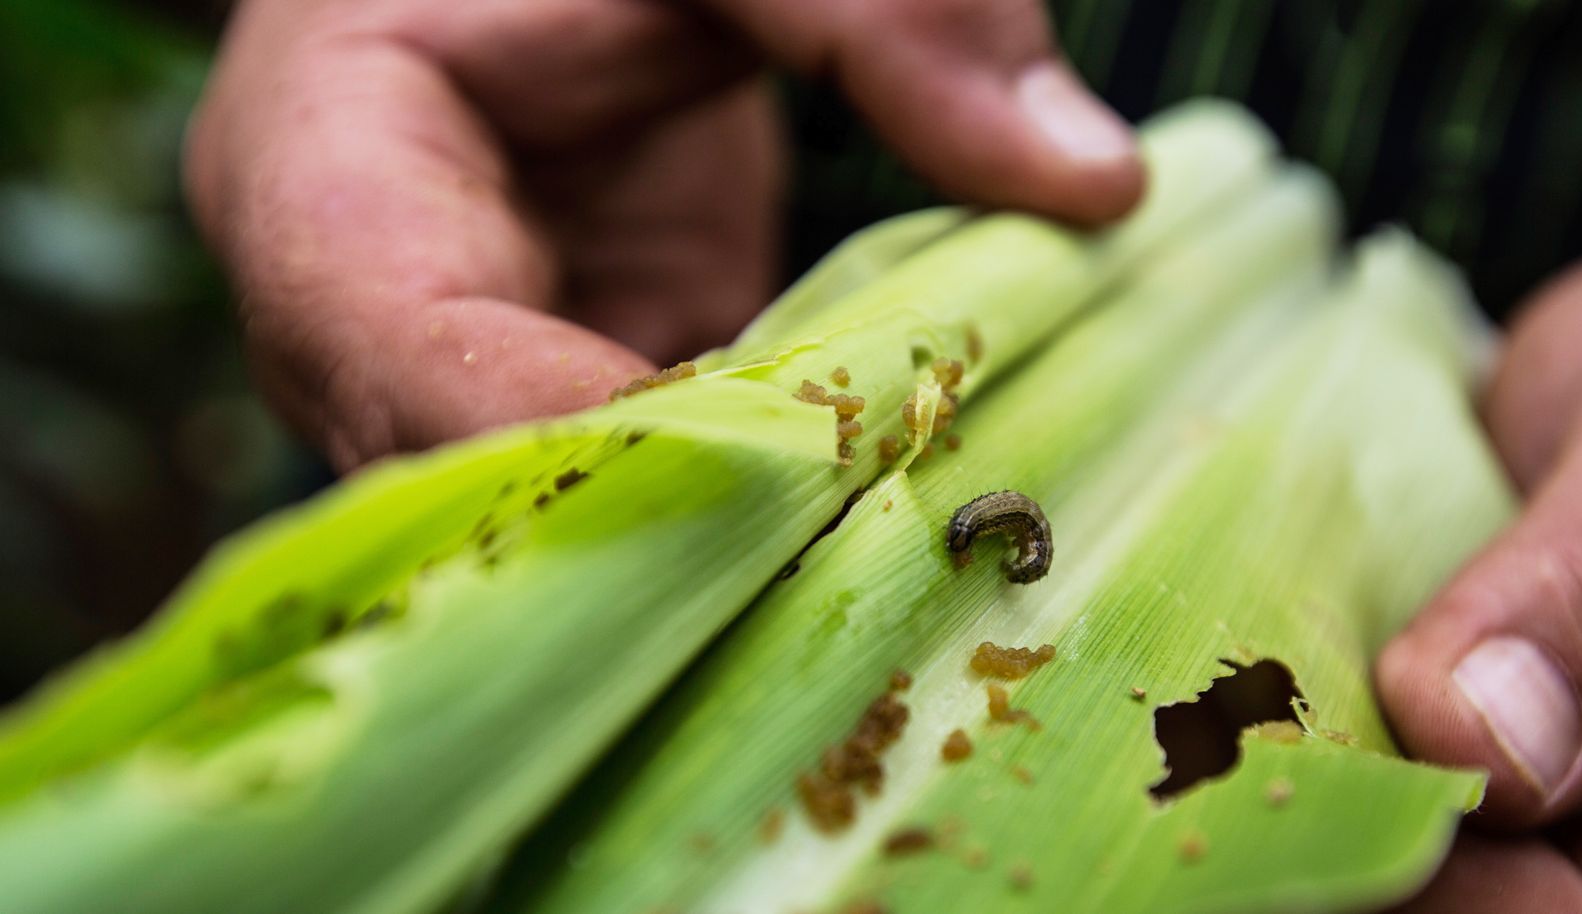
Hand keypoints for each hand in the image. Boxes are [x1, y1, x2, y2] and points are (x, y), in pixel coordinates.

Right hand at [186, 0, 1142, 468]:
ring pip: (576, 535)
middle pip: (480, 492)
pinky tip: (901, 531)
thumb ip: (888, 18)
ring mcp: (472, 391)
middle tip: (881, 551)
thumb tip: (1094, 183)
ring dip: (739, 555)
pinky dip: (778, 519)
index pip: (392, 346)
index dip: (566, 434)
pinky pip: (660, 505)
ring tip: (908, 559)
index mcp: (322, 174)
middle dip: (675, 536)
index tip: (779, 464)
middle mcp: (364, 327)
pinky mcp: (585, 410)